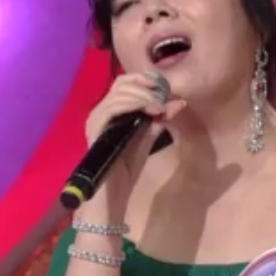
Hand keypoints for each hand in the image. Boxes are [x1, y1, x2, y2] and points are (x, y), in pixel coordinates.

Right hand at [84, 72, 185, 188]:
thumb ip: (159, 120)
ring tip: (160, 107)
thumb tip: (179, 101)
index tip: (165, 88)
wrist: (112, 196)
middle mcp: (100, 111)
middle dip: (146, 87)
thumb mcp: (147, 139)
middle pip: (121, 84)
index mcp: (110, 111)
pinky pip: (113, 108)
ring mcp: (96, 120)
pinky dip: (135, 105)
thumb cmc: (126, 170)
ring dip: (143, 96)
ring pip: (119, 94)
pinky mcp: (96, 129)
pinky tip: (152, 112)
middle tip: (164, 97)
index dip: (145, 80)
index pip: (124, 83)